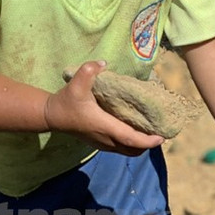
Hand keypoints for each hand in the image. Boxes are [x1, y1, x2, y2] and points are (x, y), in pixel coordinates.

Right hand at [44, 60, 164, 154]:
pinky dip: (133, 144)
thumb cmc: (66, 101)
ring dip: (141, 145)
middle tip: (163, 132)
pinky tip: (138, 131)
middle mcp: (105, 139)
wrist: (52, 116)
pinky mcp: (100, 143)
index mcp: (104, 126)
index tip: (161, 138)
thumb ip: (88, 71)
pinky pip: (121, 148)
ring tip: (153, 132)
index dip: (146, 141)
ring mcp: (102, 143)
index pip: (129, 139)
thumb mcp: (75, 84)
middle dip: (148, 144)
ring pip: (127, 151)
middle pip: (133, 149)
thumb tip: (103, 63)